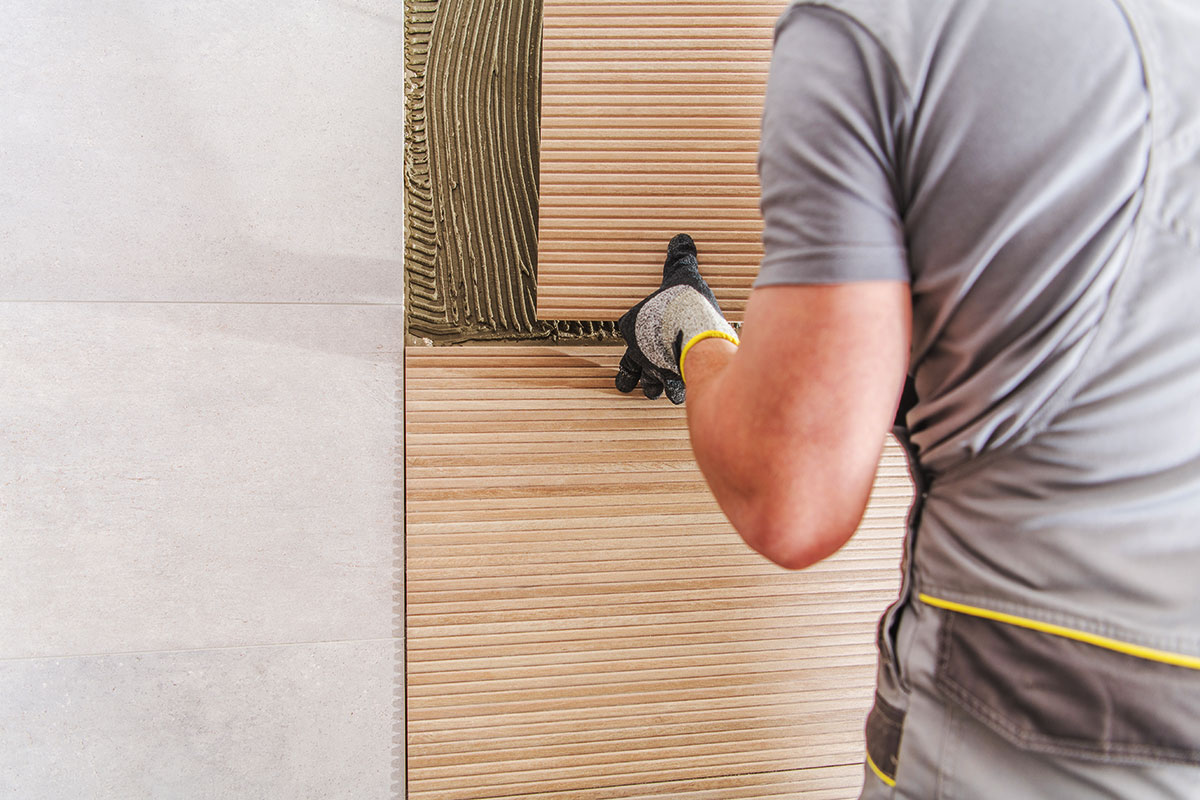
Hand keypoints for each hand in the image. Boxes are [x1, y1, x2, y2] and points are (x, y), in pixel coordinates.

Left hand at [615, 234, 737, 403]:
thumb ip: (680, 259)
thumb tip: (682, 239)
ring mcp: (654, 369)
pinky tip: (688, 391)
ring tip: (664, 389)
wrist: (695, 331)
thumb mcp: (680, 274)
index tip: (645, 334)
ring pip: (650, 385)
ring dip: (656, 386)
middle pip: (630, 368)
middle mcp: (638, 352)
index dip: (634, 334)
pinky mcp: (674, 382)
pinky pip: (675, 392)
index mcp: (631, 326)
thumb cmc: (681, 303)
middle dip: (636, 374)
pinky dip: (680, 392)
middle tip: (641, 378)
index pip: (627, 331)